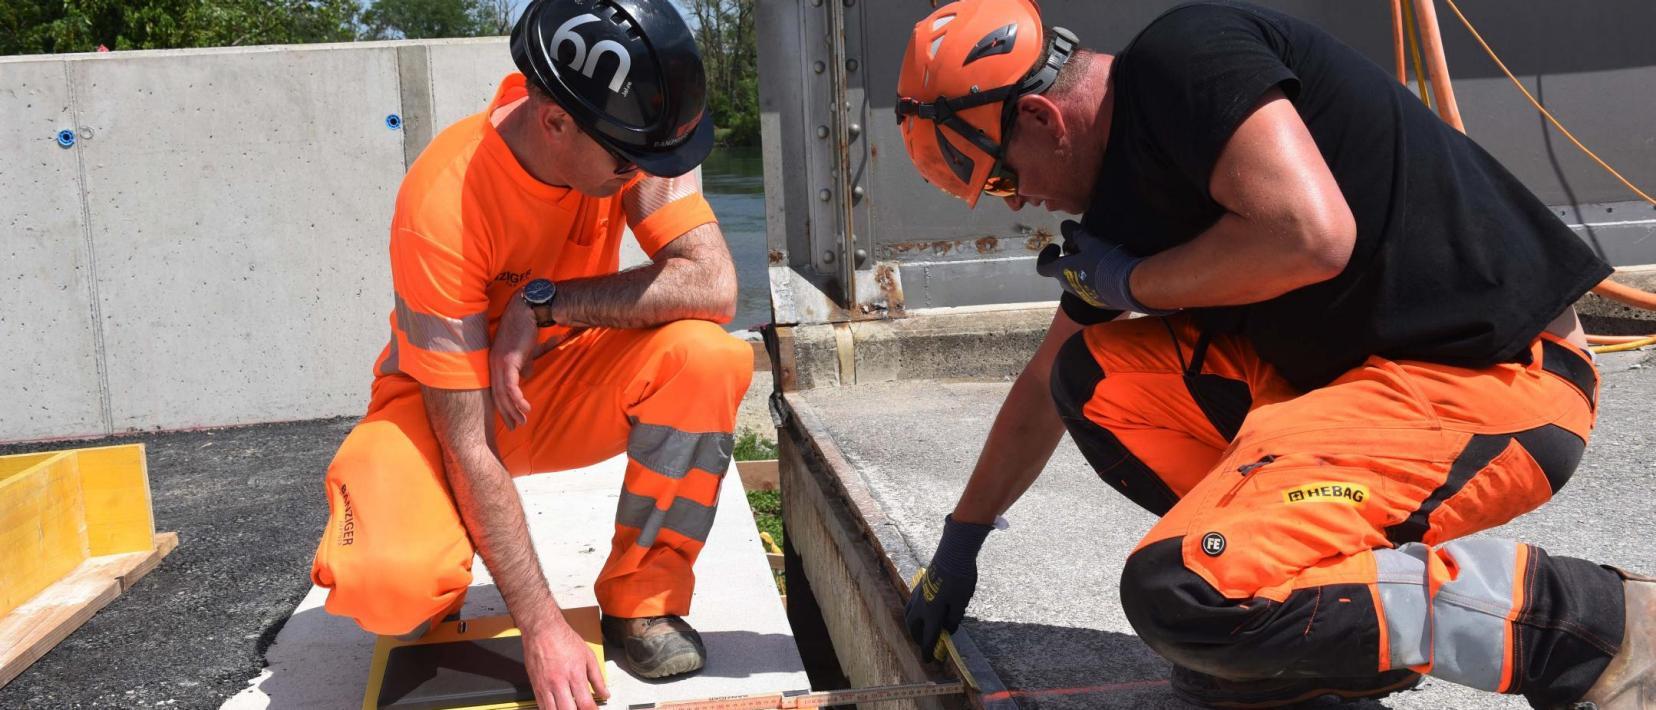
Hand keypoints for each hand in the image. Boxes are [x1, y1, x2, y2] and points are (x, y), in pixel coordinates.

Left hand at [489, 293, 538, 430]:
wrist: (526, 312)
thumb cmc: (526, 329)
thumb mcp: (525, 352)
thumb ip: (524, 365)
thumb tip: (526, 376)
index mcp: (495, 364)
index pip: (496, 391)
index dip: (503, 407)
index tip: (511, 420)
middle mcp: (493, 365)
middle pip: (497, 396)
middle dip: (507, 414)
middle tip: (516, 428)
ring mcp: (499, 363)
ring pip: (503, 394)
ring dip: (513, 410)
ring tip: (522, 422)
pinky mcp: (508, 361)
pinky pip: (510, 385)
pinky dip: (517, 399)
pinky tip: (525, 408)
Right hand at [521, 619, 609, 709]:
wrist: (542, 630)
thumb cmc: (563, 639)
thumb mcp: (588, 656)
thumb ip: (597, 678)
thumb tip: (604, 692)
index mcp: (574, 674)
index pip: (585, 703)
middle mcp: (559, 682)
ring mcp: (545, 686)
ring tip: (571, 708)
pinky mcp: (535, 687)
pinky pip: (542, 706)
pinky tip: (559, 708)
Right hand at [904, 515, 993, 658]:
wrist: (953, 552)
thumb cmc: (960, 578)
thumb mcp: (962, 602)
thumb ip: (954, 619)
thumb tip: (948, 629)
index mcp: (932, 613)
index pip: (929, 637)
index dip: (929, 651)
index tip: (929, 661)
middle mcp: (921, 605)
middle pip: (914, 627)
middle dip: (918, 639)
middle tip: (925, 645)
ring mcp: (918, 593)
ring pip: (909, 615)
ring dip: (913, 626)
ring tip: (919, 631)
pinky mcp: (920, 585)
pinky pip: (911, 604)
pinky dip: (913, 613)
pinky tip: (920, 612)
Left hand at [1036, 220, 1173, 314]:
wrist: (1129, 286)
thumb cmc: (1105, 261)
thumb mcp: (1091, 243)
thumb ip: (1076, 234)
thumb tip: (1064, 225)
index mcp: (1063, 273)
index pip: (1042, 268)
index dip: (1046, 256)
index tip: (1056, 246)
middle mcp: (1070, 287)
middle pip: (1060, 273)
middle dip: (1066, 259)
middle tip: (1080, 247)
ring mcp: (1083, 296)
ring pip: (1075, 281)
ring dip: (1080, 268)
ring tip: (1095, 256)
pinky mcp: (1097, 301)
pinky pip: (1089, 288)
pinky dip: (1091, 278)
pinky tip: (1106, 269)